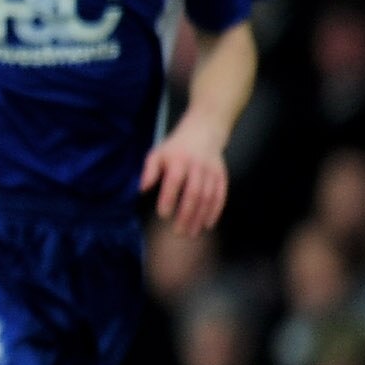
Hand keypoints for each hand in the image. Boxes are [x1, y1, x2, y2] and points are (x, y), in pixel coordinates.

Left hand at [141, 113, 230, 235]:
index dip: (169, 198)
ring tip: (191, 233)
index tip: (163, 215)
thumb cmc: (175, 147)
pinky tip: (208, 224)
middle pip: (193, 193)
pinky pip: (220, 195)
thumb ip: (149, 171)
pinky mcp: (221, 176)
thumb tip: (142, 189)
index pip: (174, 181)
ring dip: (200, 217)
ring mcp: (211, 172)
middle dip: (186, 214)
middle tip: (178, 232)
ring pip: (207, 197)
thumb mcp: (157, 153)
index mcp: (178, 160)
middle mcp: (197, 167)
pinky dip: (215, 211)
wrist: (203, 132)